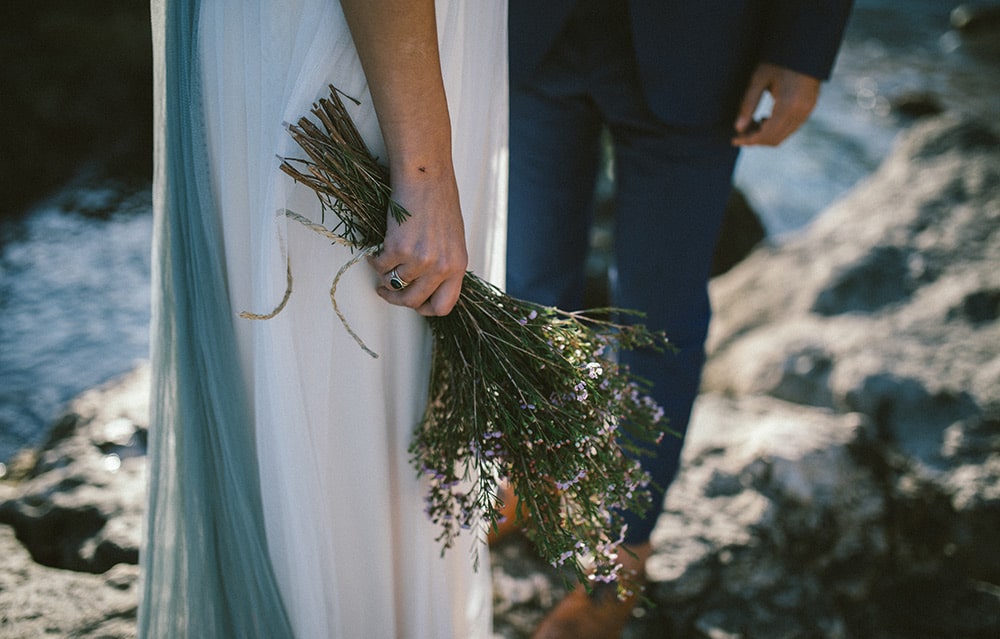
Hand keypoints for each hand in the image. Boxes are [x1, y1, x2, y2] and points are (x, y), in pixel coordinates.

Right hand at [369, 165, 467, 316]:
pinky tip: (375, 251)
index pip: (444, 306)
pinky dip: (374, 261)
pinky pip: (380, 266)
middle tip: (386, 290)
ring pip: (393, 284)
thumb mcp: (452, 239)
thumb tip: (426, 285)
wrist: (426, 177)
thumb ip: (443, 264)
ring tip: (382, 264)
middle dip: (395, 299)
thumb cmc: (438, 201)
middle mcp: (441, 267)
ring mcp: (420, 260)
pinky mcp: (398, 249)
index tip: (414, 302)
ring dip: (383, 276)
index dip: (425, 309)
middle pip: (413, 301)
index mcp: (458, 265)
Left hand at [732, 63, 820, 146]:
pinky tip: (765, 118)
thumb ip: (748, 105)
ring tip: (752, 122)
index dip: (748, 140)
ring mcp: (807, 111)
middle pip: (774, 139)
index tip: (733, 139)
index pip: (765, 135)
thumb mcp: (758, 79)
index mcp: (788, 105)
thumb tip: (738, 128)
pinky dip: (776, 129)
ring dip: (765, 135)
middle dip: (755, 139)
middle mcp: (800, 112)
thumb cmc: (778, 60)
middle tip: (741, 130)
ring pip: (783, 136)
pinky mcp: (810, 108)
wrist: (804, 46)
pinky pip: (791, 128)